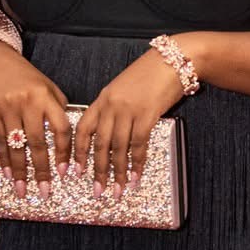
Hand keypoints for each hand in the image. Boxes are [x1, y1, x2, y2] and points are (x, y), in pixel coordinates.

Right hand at [0, 44, 70, 198]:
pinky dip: (3, 159)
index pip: (60, 128)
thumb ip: (57, 109)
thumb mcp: (48, 87)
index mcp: (45, 97)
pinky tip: (8, 173)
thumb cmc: (26, 78)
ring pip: (15, 145)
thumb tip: (67, 139)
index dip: (63, 152)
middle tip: (44, 191)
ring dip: (19, 170)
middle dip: (41, 170)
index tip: (65, 172)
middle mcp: (27, 102)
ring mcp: (6, 107)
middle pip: (36, 142)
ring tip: (23, 189)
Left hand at [75, 49, 184, 199]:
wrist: (172, 59)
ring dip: (118, 172)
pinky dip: (138, 162)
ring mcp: (128, 110)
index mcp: (103, 99)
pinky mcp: (146, 114)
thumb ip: (114, 108)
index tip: (77, 170)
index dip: (78, 152)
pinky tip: (137, 175)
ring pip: (118, 148)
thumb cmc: (151, 73)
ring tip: (119, 189)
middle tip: (98, 190)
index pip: (83, 129)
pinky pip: (138, 144)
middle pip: (100, 144)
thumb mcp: (124, 88)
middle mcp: (111, 105)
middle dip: (98, 171)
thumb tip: (112, 134)